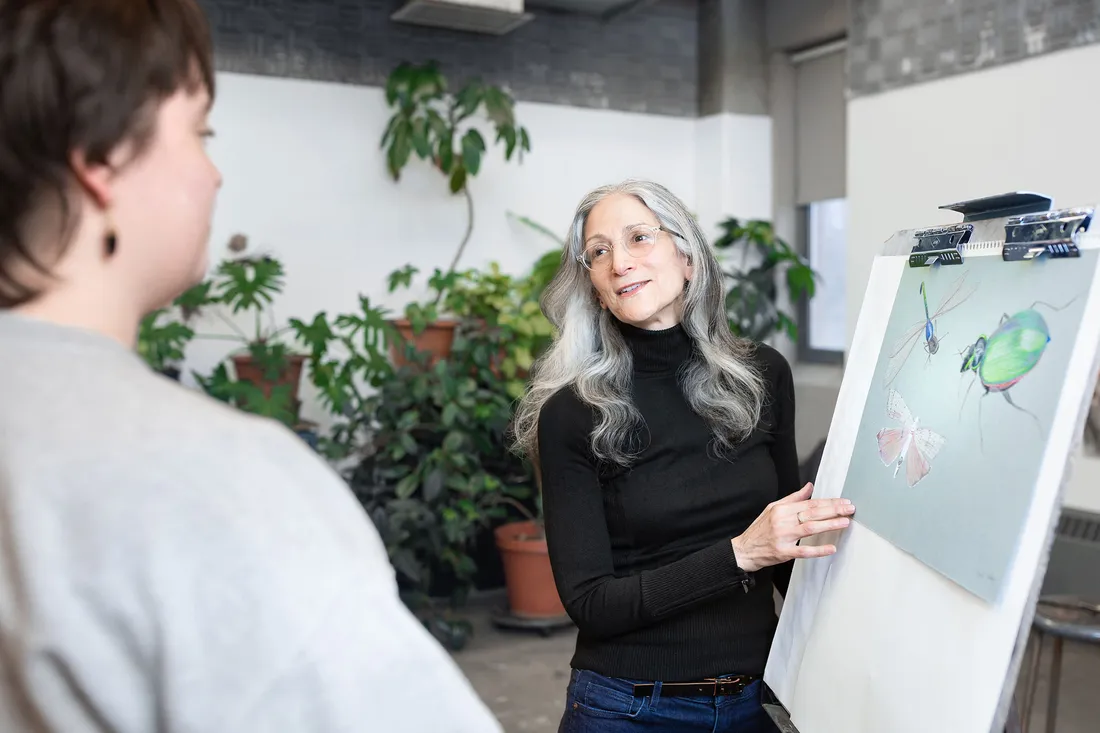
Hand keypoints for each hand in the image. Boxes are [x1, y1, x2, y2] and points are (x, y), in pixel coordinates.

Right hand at [730, 482, 854, 572]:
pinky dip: (818, 550)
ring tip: (844, 522)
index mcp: (781, 509)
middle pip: (812, 513)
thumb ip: (793, 498)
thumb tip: (809, 487)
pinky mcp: (783, 552)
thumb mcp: (773, 508)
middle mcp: (782, 521)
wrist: (744, 549)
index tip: (843, 501)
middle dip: (833, 510)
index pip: (809, 503)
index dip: (828, 502)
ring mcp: (783, 536)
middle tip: (849, 509)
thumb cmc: (759, 530)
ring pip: (810, 528)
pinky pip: (803, 551)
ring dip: (829, 524)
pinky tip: (831, 548)